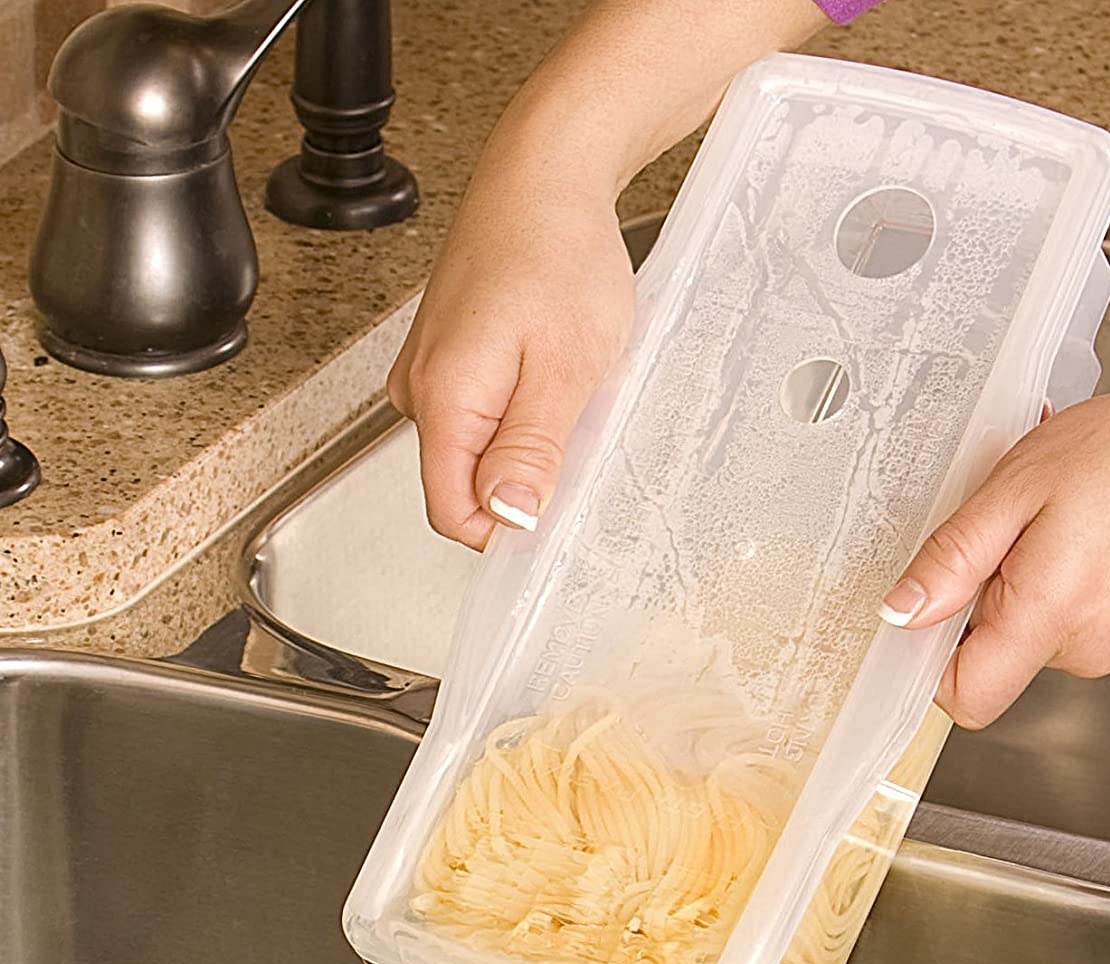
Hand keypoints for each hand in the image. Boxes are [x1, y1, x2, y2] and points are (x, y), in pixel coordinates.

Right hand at [388, 0, 827, 548]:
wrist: (547, 176)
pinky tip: (556, 370)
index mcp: (440, 399)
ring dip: (528, 439)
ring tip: (571, 386)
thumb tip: (507, 519)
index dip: (507, 528)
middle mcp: (419, 389)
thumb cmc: (560, 254)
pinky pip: (482, 412)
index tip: (558, 510)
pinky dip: (523, 407)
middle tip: (579, 425)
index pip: (451, 513)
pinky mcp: (449, 355)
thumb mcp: (565, 368)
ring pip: (477, 448)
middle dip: (525, 477)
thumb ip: (530, 449)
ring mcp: (430, 370)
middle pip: (465, 483)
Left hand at [882, 381, 1109, 728]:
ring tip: (1055, 505)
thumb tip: (902, 612)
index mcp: (1046, 620)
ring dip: (1018, 563)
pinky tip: (1080, 512)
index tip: (929, 599)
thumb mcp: (1021, 486)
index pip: (961, 697)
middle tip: (1014, 515)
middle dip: (981, 584)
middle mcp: (1077, 649)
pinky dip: (1051, 562)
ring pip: (1022, 621)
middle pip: (986, 649)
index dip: (929, 654)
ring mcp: (1104, 640)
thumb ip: (955, 558)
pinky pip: (1057, 605)